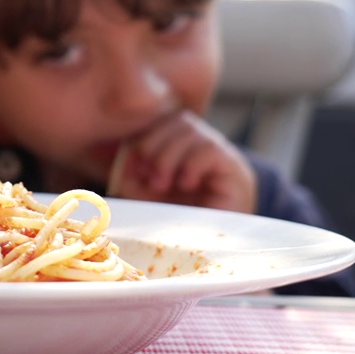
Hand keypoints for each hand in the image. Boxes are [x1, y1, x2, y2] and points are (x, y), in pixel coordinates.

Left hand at [108, 110, 256, 213]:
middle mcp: (197, 137)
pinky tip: (187, 185)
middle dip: (151, 147)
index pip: (155, 120)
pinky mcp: (230, 163)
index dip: (138, 141)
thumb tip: (124, 164)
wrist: (220, 233)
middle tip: (149, 179)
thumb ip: (131, 179)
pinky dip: (190, 166)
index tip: (132, 171)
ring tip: (161, 186)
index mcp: (175, 138)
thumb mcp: (148, 195)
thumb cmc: (182, 211)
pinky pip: (208, 149)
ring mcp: (216, 146)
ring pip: (188, 130)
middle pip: (171, 120)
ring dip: (167, 159)